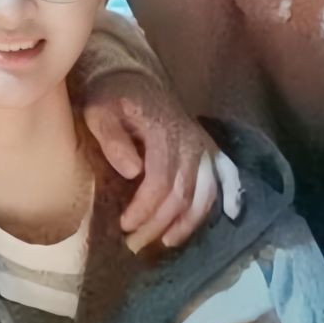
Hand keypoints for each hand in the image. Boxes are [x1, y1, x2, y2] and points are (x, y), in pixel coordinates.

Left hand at [81, 71, 244, 252]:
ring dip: (187, 223)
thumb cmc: (112, 99)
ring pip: (204, 193)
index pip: (161, 182)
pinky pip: (223, 178)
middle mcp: (191, 141)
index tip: (125, 225)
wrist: (132, 79)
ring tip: (165, 241)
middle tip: (135, 244)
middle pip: (182, 194)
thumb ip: (112, 138)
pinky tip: (219, 217)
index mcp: (164, 132)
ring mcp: (203, 145)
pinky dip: (222, 200)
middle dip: (159, 224)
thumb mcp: (100, 111)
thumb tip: (132, 170)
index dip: (145, 209)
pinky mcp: (208, 149)